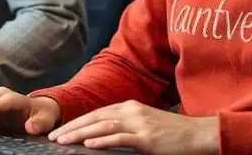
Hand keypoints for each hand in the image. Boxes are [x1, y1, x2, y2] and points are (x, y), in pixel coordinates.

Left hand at [48, 100, 217, 154]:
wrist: (199, 134)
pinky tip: (88, 144)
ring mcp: (140, 124)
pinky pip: (120, 138)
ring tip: (63, 141)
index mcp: (130, 106)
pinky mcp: (147, 139)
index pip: (96, 112)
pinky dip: (102, 140)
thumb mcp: (146, 123)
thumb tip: (102, 134)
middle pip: (95, 117)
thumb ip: (126, 125)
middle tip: (53, 137)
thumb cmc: (172, 133)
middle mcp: (132, 111)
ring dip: (79, 134)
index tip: (60, 131)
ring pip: (102, 126)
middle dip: (71, 127)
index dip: (76, 121)